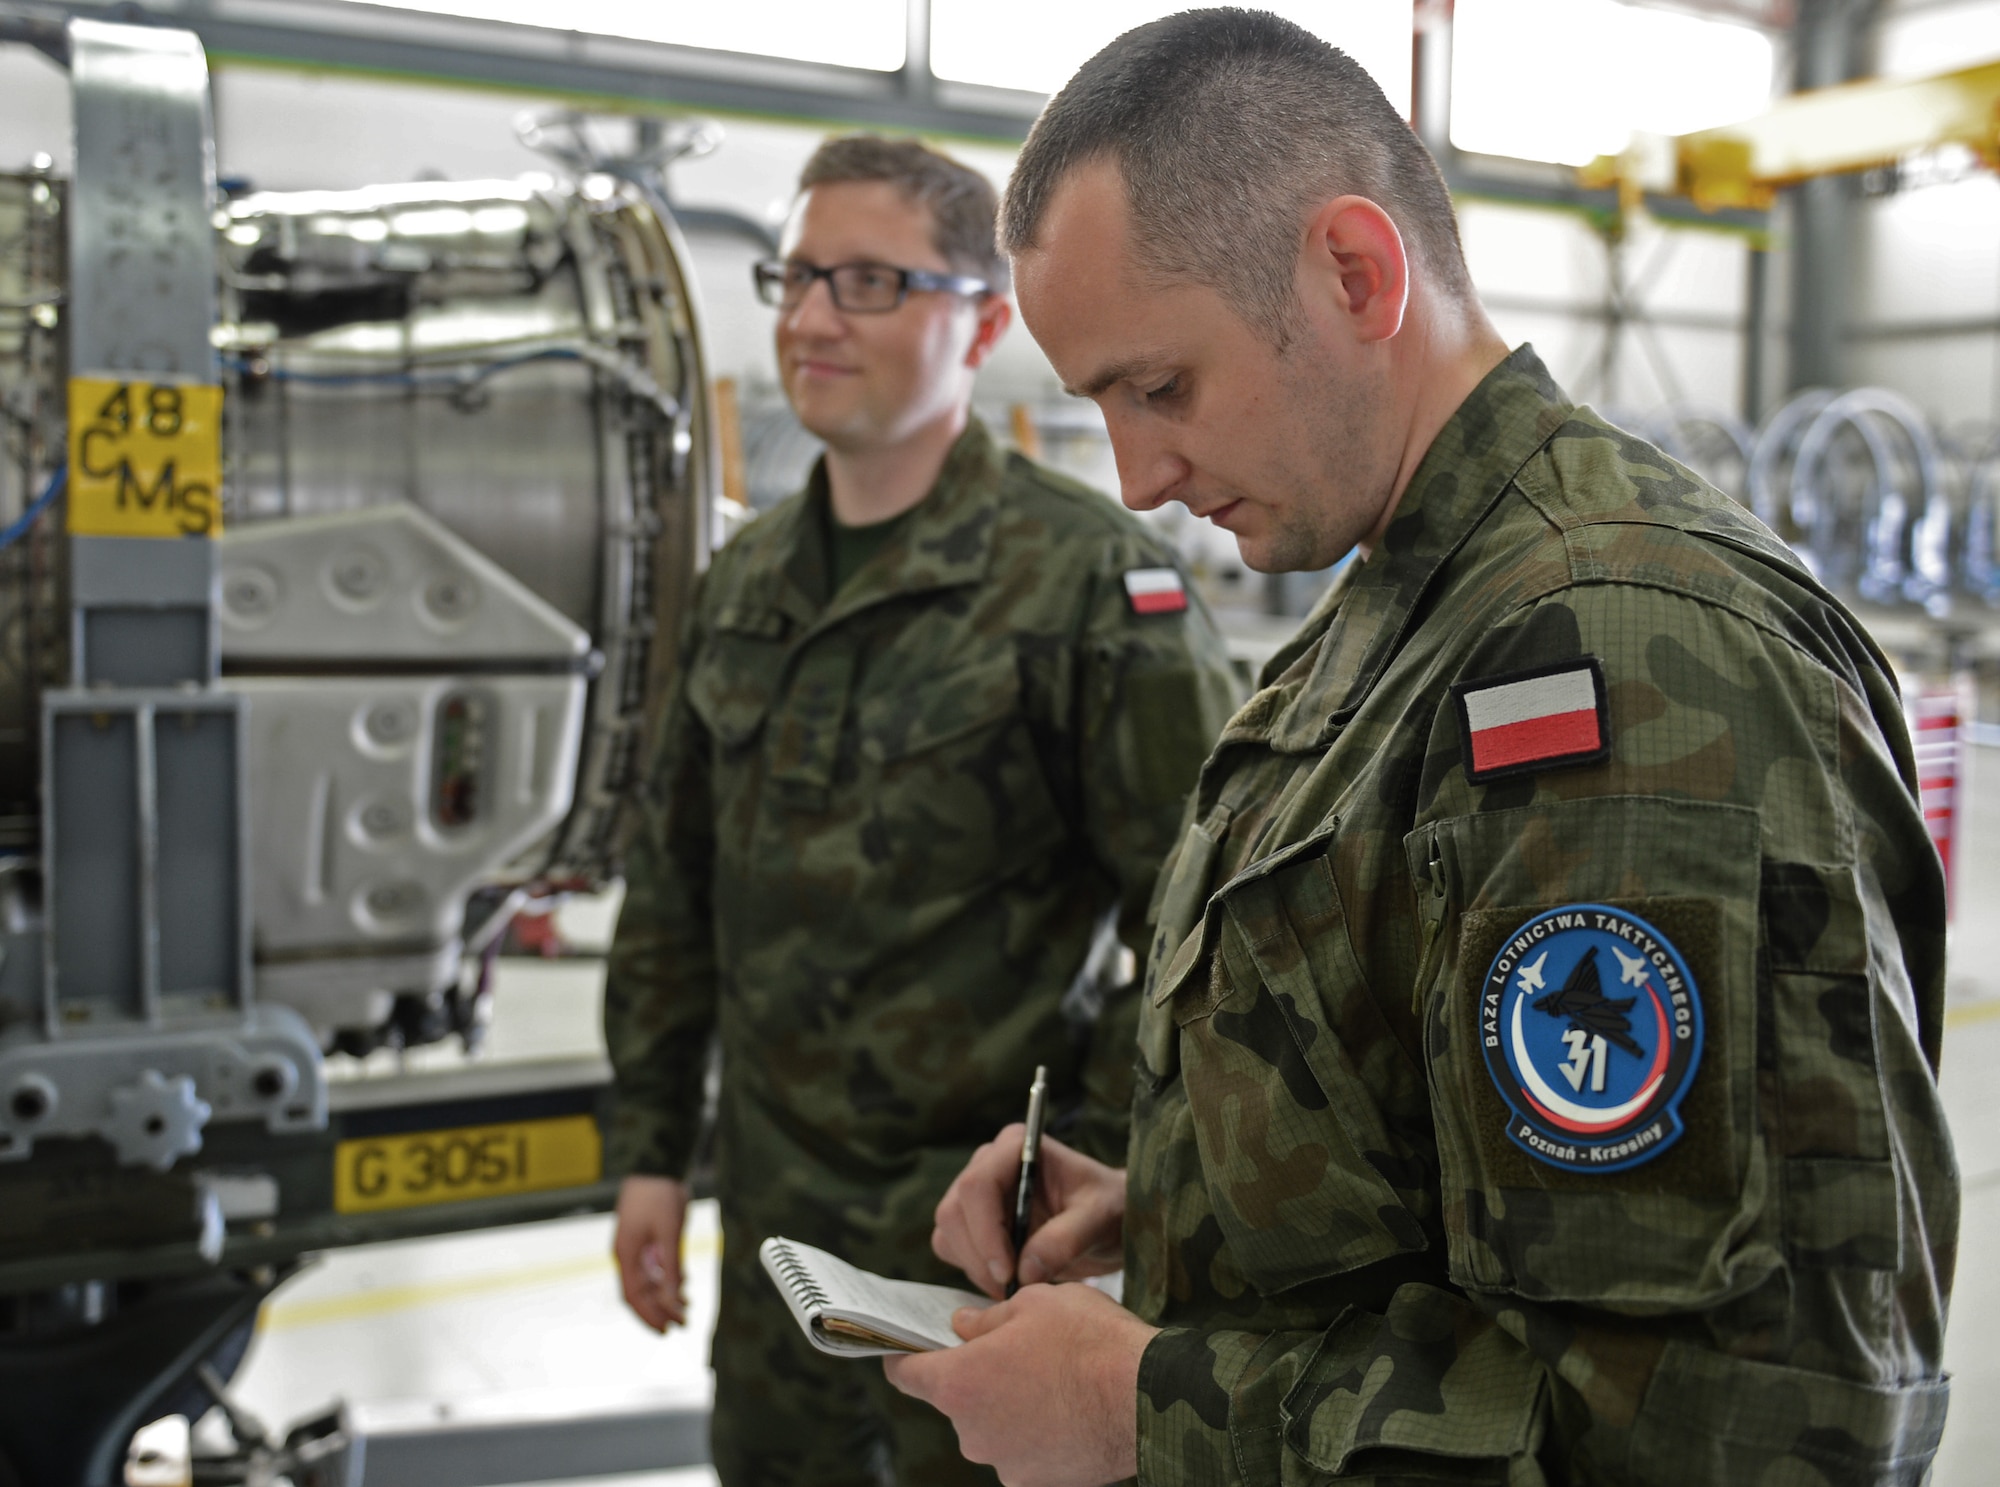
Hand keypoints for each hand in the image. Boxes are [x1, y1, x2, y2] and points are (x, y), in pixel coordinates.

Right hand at [612, 1174, 690, 1330]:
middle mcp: (628, 1254)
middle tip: (683, 1323)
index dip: (649, 1315)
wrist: (655, 1166)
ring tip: (686, 1307)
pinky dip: (667, 1279)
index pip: (634, 1296)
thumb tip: (673, 1298)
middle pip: (641, 1292)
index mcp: (627, 1254)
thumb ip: (671, 1266)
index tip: (666, 1330)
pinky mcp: (646, 1239)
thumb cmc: (659, 1195)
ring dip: (665, 1296)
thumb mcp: (669, 1232)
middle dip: (660, 1310)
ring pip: (649, 1281)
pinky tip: (682, 1285)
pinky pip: (654, 1267)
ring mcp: (636, 1247)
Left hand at [883, 1282, 1154, 1486]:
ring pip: (995, 1426)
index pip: (906, 1375)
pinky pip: (1026, 1450)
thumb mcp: (1035, 1303)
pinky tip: (1072, 1409)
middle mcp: (973, 1434)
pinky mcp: (1040, 1483)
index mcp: (960, 1384)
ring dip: (1011, 1405)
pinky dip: (1039, 1432)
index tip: (907, 1348)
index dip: (904, 1356)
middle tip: (1018, 1351)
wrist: (1149, 1397)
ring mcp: (1007, 1465)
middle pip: (958, 1401)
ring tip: (1056, 1380)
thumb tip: (963, 1327)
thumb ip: (987, 1319)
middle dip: (979, 1376)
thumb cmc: (1089, 1341)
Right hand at [932, 1126, 1125, 1298]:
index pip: (978, 1184)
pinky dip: (973, 1271)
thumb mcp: (1099, 1218)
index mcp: (1017, 1146)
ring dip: (976, 1268)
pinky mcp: (971, 1221)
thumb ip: (1065, 1240)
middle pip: (954, 1210)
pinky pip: (951, 1247)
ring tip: (1017, 1286)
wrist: (1108, 1222)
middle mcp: (988, 1163)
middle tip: (1013, 1288)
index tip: (1008, 1272)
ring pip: (948, 1232)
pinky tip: (1008, 1280)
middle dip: (980, 1256)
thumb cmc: (1108, 1208)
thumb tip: (1025, 1271)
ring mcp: (976, 1192)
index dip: (986, 1231)